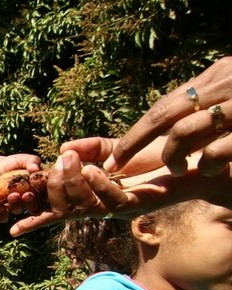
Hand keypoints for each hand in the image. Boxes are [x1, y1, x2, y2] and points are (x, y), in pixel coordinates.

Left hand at [0, 153, 43, 221]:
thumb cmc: (12, 164)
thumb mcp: (22, 160)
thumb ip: (31, 161)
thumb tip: (36, 167)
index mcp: (39, 189)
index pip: (46, 196)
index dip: (44, 195)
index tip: (41, 189)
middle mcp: (29, 201)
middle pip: (34, 207)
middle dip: (31, 203)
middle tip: (26, 195)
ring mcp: (15, 206)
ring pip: (18, 211)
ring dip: (16, 205)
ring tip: (12, 196)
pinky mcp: (2, 211)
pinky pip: (3, 217)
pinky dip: (3, 214)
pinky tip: (1, 208)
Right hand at [8, 138, 225, 235]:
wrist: (189, 162)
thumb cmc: (151, 157)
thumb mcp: (113, 147)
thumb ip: (88, 147)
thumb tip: (61, 149)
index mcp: (88, 197)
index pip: (55, 211)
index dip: (34, 220)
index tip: (11, 228)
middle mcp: (97, 207)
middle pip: (63, 207)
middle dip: (55, 186)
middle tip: (58, 163)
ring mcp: (114, 209)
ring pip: (83, 205)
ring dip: (74, 183)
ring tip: (72, 162)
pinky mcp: (134, 206)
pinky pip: (109, 200)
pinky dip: (99, 184)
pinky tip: (97, 170)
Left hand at [106, 57, 231, 176]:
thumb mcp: (231, 93)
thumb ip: (203, 106)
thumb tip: (169, 134)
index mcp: (218, 75)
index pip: (165, 105)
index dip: (135, 134)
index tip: (113, 159)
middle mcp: (226, 83)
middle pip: (164, 114)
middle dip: (132, 144)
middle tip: (115, 168)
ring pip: (184, 131)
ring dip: (172, 156)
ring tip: (176, 171)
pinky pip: (217, 150)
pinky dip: (207, 164)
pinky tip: (209, 170)